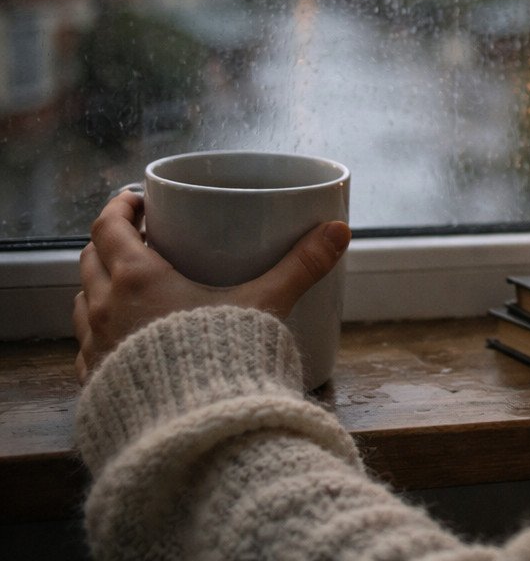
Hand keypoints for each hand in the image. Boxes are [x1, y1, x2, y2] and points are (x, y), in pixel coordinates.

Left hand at [73, 190, 350, 383]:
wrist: (193, 433)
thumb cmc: (223, 359)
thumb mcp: (267, 303)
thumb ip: (302, 265)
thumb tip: (340, 230)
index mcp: (137, 277)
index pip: (108, 226)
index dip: (120, 207)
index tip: (138, 200)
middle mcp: (106, 308)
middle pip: (90, 258)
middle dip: (110, 241)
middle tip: (142, 236)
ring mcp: (95, 347)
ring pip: (84, 301)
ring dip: (101, 285)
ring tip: (132, 284)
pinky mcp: (96, 383)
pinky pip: (87, 344)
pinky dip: (101, 329)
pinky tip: (128, 336)